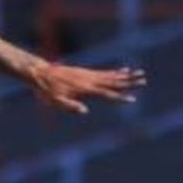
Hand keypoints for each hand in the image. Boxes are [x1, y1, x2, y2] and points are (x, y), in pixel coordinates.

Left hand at [29, 63, 146, 113]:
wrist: (38, 72)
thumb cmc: (45, 90)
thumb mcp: (54, 101)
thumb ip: (69, 106)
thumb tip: (85, 111)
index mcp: (84, 88)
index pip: (106, 94)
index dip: (120, 97)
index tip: (133, 99)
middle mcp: (88, 80)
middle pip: (113, 81)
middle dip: (129, 82)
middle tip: (144, 80)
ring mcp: (87, 75)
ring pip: (110, 75)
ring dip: (125, 75)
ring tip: (139, 73)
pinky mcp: (84, 72)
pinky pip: (103, 72)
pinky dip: (114, 72)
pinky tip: (122, 70)